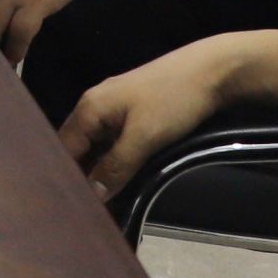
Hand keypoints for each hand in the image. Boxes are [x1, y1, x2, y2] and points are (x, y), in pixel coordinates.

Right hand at [57, 36, 241, 199]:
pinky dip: (114, 160)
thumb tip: (93, 194)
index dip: (67, 177)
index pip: (64, 149)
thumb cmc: (173, 100)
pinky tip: (122, 178)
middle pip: (78, 147)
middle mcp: (95, 106)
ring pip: (97, 145)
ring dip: (100, 170)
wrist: (213, 70)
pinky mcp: (133, 112)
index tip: (71, 205)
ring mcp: (115, 107)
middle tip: (87, 207)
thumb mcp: (144, 136)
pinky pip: (113, 140)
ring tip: (103, 200)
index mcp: (89, 108)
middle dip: (81, 176)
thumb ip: (116, 166)